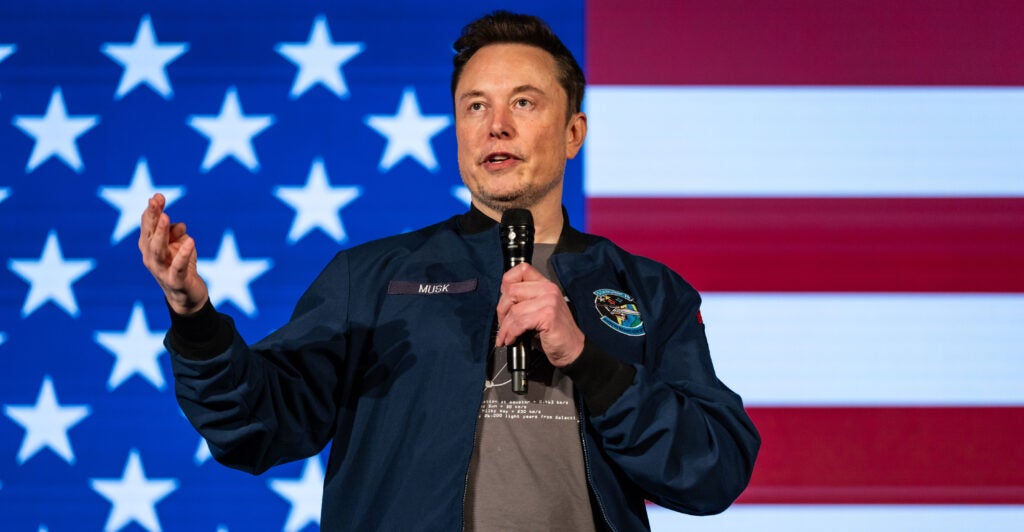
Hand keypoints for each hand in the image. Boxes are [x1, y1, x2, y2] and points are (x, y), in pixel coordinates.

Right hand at [138, 193, 208, 314]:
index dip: (151, 211)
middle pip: (149, 235)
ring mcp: (160, 270)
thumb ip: (176, 233)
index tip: (157, 196)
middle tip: (156, 201)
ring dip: (161, 233)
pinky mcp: (175, 281)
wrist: (186, 296)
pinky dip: (183, 254)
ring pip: (157, 250)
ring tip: (166, 217)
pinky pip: (178, 267)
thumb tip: (179, 225)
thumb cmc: (181, 266)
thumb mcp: (179, 246)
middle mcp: (150, 257)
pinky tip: (190, 242)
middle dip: (152, 217)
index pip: (148, 226)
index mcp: (149, 246)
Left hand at [495, 263, 584, 366]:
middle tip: (502, 325)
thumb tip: (502, 304)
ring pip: (514, 309)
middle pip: (512, 290)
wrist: (572, 350)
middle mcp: (548, 289)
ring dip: (505, 327)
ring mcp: (549, 301)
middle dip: (502, 310)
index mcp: (545, 285)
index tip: (504, 302)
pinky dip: (511, 333)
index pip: (521, 270)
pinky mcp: (548, 315)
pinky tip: (512, 340)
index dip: (506, 284)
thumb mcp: (537, 312)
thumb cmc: (553, 333)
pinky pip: (519, 322)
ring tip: (505, 336)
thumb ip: (524, 302)